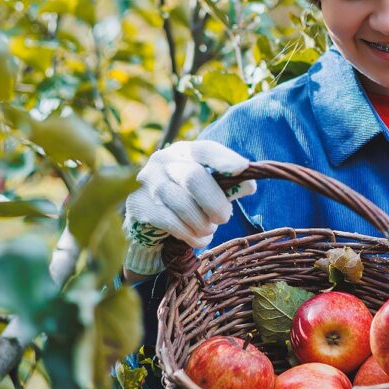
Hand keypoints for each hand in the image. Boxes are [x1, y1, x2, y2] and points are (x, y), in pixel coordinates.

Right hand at [123, 140, 255, 274]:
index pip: (204, 150)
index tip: (242, 168)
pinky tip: (199, 239)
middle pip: (193, 177)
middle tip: (224, 218)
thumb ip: (228, 185)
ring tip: (208, 229)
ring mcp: (148, 182)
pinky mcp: (139, 205)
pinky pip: (172, 223)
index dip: (223, 158)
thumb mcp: (207, 187)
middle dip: (215, 204)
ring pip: (183, 205)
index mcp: (184, 151)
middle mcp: (163, 161)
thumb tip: (249, 184)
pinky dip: (191, 236)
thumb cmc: (186, 197)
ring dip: (203, 224)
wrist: (148, 217)